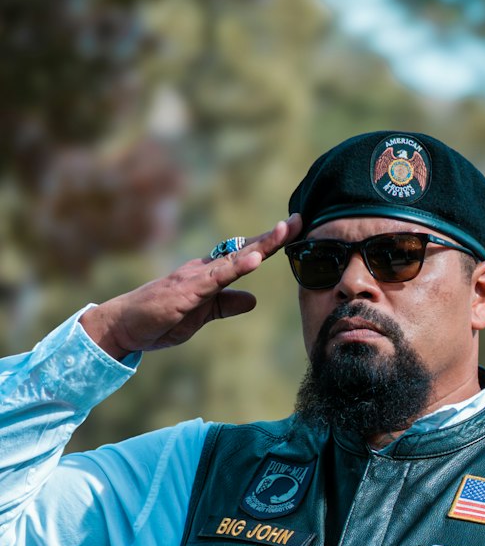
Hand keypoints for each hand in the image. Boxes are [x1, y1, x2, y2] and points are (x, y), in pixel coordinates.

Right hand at [80, 214, 302, 361]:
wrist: (125, 326)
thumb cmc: (160, 319)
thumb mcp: (202, 315)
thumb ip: (226, 304)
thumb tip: (253, 300)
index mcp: (209, 275)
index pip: (244, 256)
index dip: (269, 244)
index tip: (293, 229)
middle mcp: (204, 270)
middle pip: (244, 250)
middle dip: (272, 236)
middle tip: (298, 219)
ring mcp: (195, 278)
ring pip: (234, 259)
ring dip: (261, 245)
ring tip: (284, 231)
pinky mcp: (187, 292)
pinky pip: (216, 278)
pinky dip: (237, 268)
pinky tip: (255, 259)